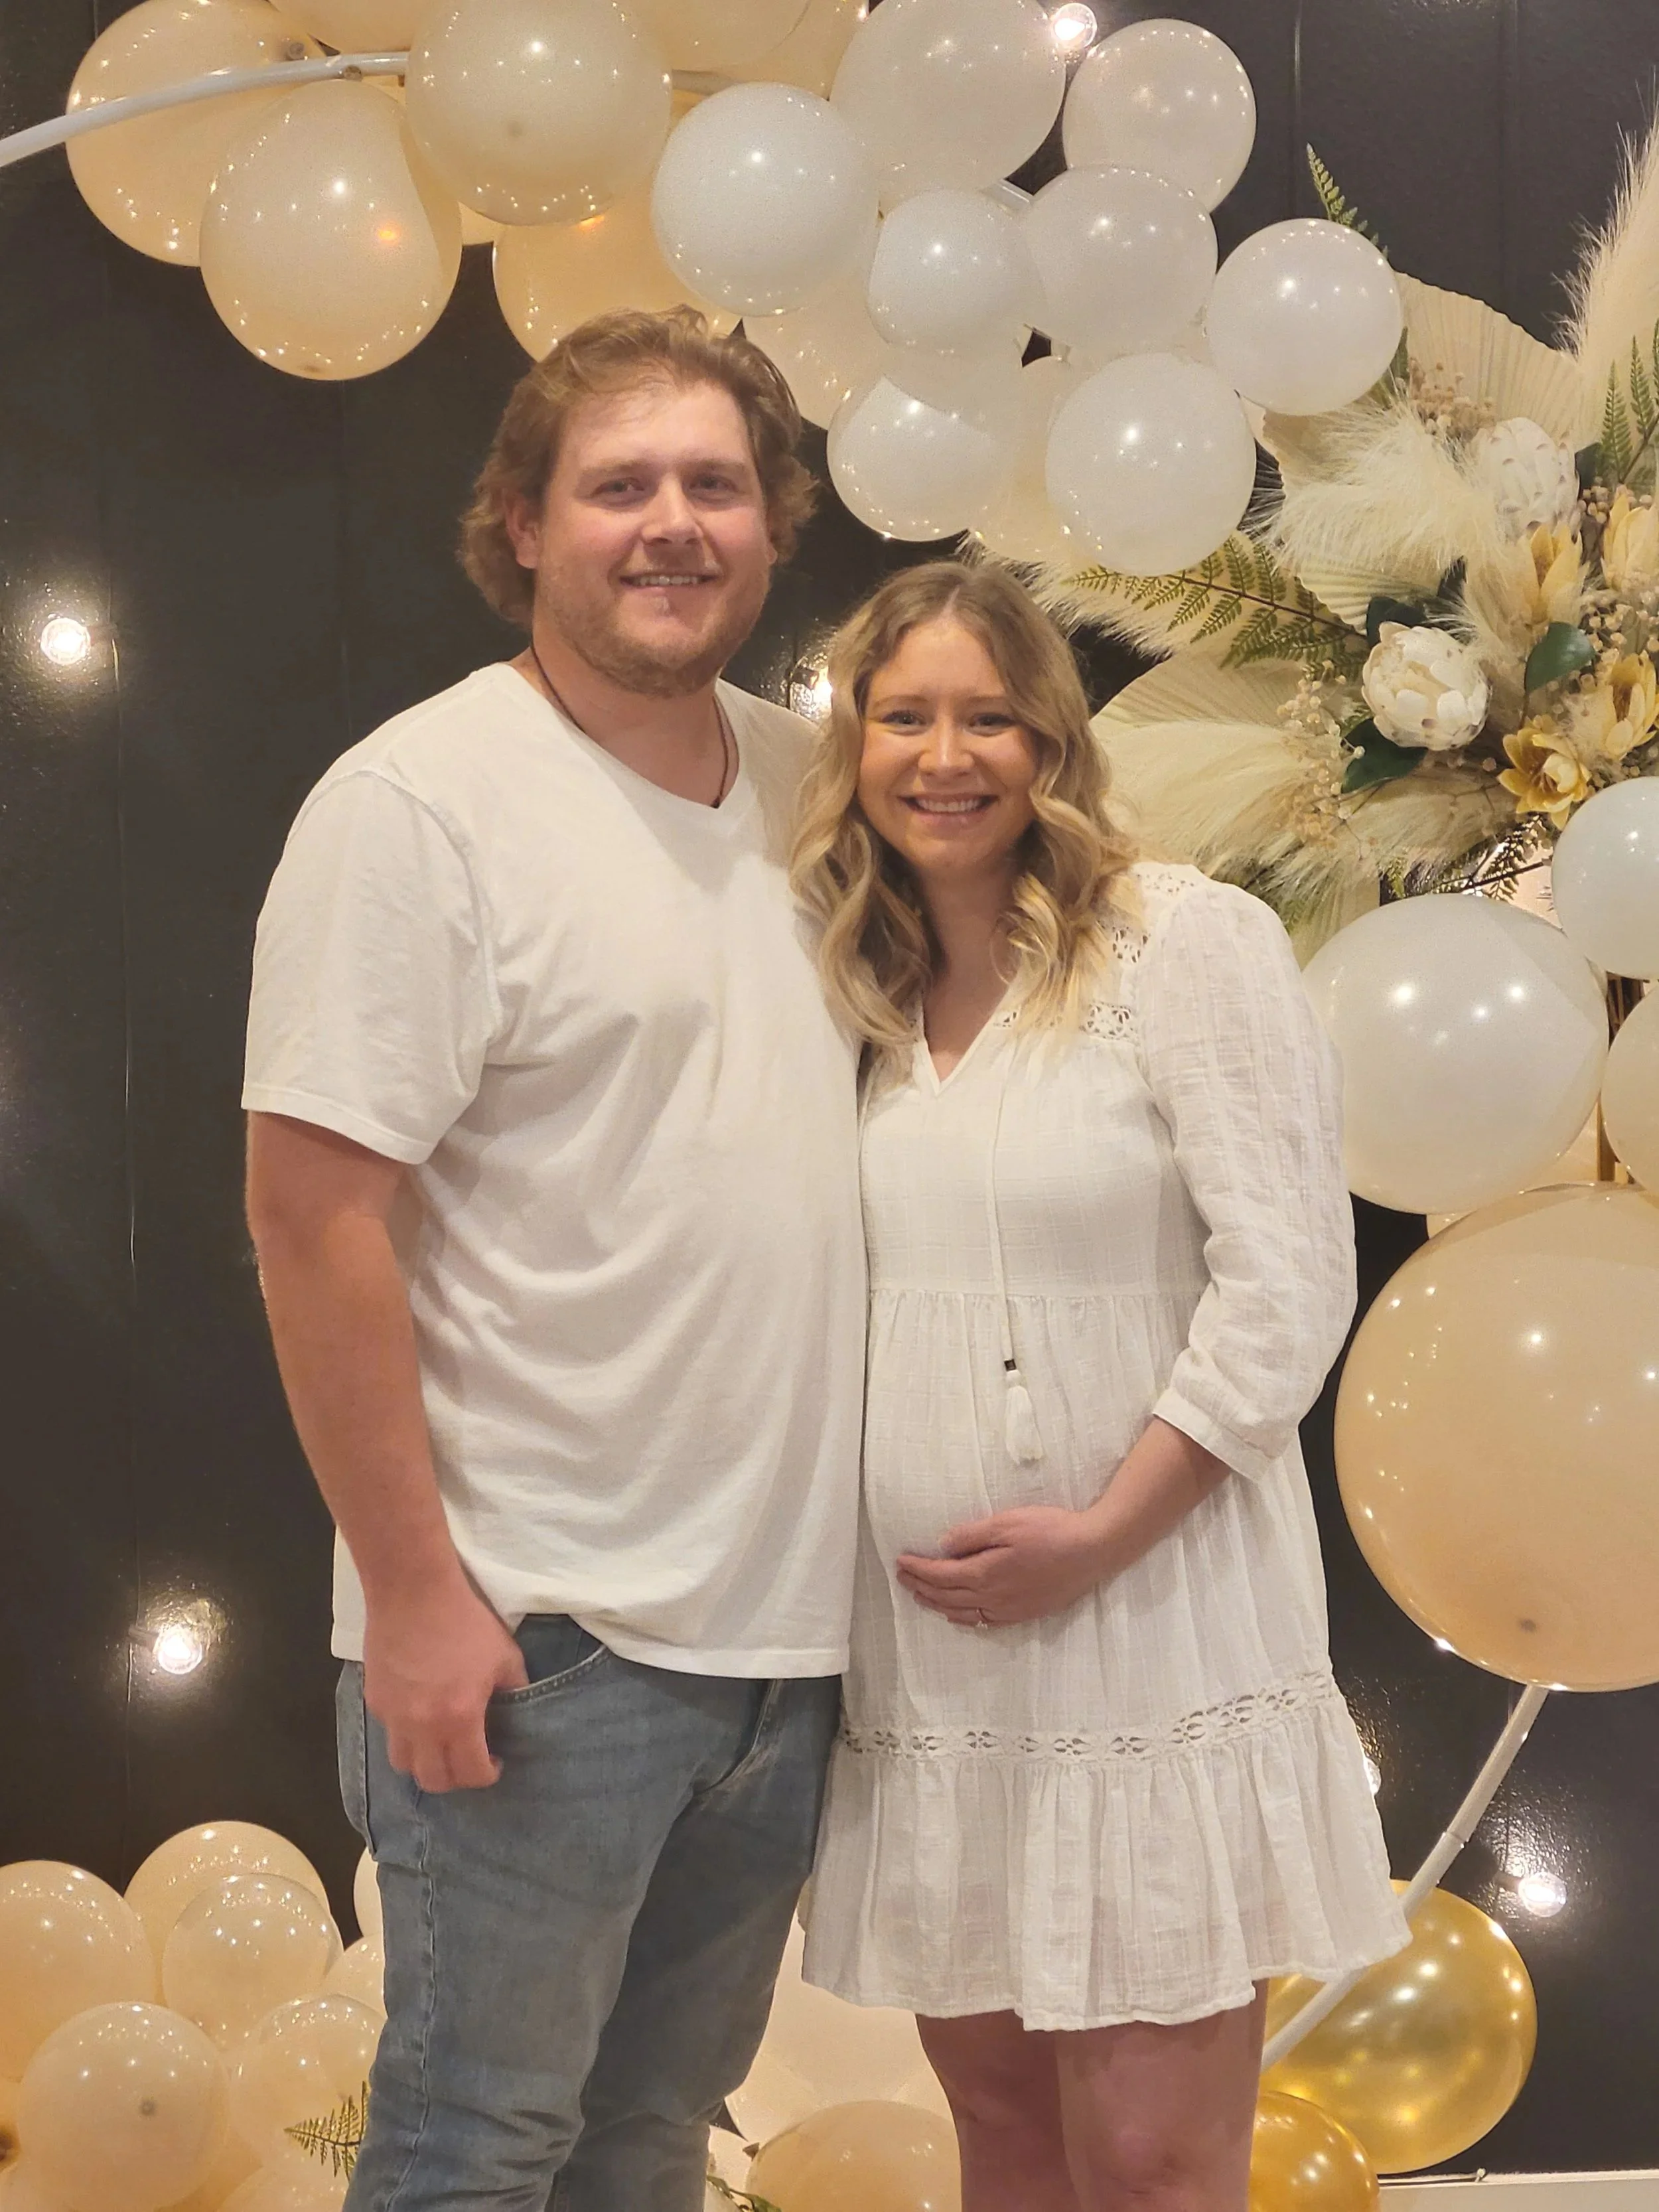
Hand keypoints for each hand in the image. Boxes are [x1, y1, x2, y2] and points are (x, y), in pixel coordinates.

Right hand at [363, 1574, 527, 1792]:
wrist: (413, 1592)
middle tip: (468, 1760)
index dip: (488, 1775)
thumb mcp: (504, 1655)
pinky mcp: (375, 1701)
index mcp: (459, 1717)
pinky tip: (420, 1714)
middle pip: (433, 1780)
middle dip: (455, 1778)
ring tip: (440, 1744)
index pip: (470, 1772)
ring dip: (425, 1762)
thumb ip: (515, 1690)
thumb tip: (518, 1709)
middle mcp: (422, 1726)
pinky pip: (390, 1733)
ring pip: (403, 1764)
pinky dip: (406, 1734)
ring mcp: (393, 1716)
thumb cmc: (465, 1621)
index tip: (495, 1763)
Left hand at [896, 1506, 1109, 1627]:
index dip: (918, 1569)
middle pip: (946, 1596)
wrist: (1093, 1552)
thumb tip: (944, 1545)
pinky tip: (957, 1615)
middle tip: (902, 1577)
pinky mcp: (1024, 1613)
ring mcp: (1009, 1609)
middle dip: (920, 1586)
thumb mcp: (1008, 1522)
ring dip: (937, 1604)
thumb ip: (972, 1535)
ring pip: (962, 1613)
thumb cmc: (1052, 1530)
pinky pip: (984, 1622)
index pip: (940, 1574)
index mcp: (985, 1572)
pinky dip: (963, 1619)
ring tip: (920, 1596)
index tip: (901, 1561)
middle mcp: (993, 1597)